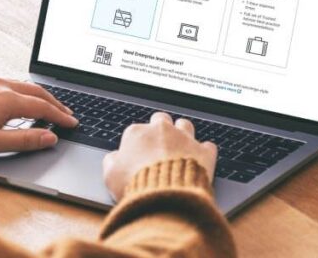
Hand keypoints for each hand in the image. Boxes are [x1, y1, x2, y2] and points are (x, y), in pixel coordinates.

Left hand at [0, 78, 77, 156]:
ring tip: (50, 107)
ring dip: (40, 96)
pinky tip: (23, 99)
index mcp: (7, 99)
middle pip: (37, 92)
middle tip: (68, 114)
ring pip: (24, 86)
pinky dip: (25, 92)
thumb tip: (50, 138)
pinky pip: (11, 84)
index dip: (60, 117)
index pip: (43, 107)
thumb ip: (25, 139)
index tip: (72, 124)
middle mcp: (0, 86)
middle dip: (55, 103)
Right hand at [102, 112, 217, 200]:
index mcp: (136, 133)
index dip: (138, 143)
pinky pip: (208, 146)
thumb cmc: (135, 184)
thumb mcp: (109, 176)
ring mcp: (184, 139)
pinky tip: (200, 160)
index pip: (137, 130)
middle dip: (160, 130)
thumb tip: (114, 158)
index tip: (139, 154)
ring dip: (183, 133)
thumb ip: (111, 162)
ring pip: (185, 125)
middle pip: (161, 120)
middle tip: (159, 145)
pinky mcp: (203, 152)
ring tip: (180, 147)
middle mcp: (161, 130)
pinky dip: (204, 152)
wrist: (164, 196)